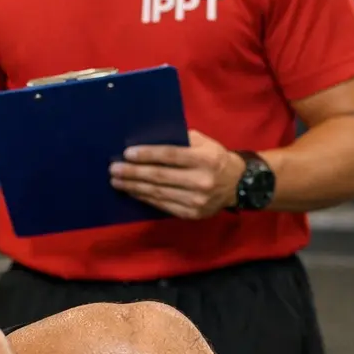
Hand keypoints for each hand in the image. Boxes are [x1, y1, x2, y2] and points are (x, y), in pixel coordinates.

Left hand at [109, 129, 245, 219]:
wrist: (239, 185)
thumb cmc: (215, 158)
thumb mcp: (204, 143)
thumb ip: (180, 140)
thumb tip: (147, 139)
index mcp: (205, 159)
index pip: (170, 156)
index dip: (147, 155)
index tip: (127, 153)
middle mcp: (202, 181)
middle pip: (160, 176)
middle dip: (133, 173)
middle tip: (114, 169)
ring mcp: (197, 200)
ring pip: (158, 193)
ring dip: (134, 187)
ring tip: (116, 181)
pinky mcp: (192, 214)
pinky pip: (162, 205)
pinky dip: (144, 198)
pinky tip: (132, 192)